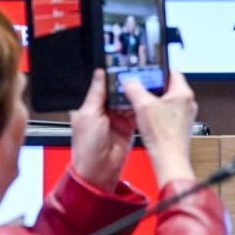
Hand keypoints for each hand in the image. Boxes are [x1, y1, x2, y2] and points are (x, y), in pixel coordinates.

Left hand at [69, 69, 135, 192]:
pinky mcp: (128, 125)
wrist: (99, 170)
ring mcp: (117, 118)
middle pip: (118, 92)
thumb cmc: (87, 146)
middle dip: (126, 85)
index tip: (123, 65)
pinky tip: (147, 98)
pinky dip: (141, 106)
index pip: (103, 86)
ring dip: (135, 94)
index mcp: (89, 106)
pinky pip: (137, 111)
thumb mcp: (89, 114)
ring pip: (129, 100)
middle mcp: (103, 111)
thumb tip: (99, 73)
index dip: (112, 76)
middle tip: (138, 74)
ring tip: (145, 83)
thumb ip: (96, 93)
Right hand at [123, 70, 197, 187]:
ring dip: (153, 98)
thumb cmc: (163, 135)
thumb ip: (134, 89)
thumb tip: (129, 80)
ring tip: (139, 99)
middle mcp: (187, 102)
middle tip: (138, 83)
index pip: (172, 70)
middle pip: (168, 85)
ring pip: (167, 98)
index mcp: (183, 93)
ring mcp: (185, 114)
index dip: (158, 67)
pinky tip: (145, 115)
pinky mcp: (179, 124)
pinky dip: (156, 110)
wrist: (169, 159)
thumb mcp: (143, 106)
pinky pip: (167, 111)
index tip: (146, 66)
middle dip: (152, 84)